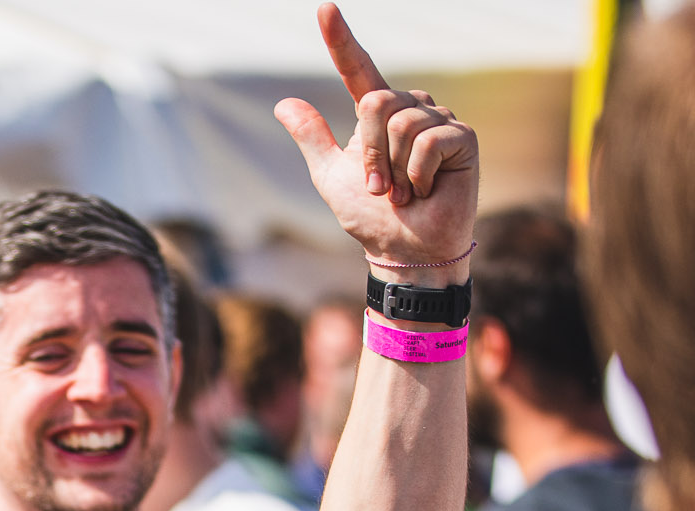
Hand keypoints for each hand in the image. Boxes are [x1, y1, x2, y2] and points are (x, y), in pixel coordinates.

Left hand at [275, 4, 477, 267]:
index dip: (341, 41)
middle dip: (368, 153)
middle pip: (375, 102)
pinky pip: (426, 140)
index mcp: (380, 116)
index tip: (324, 8)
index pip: (358, 70)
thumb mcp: (331, 176)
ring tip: (404, 193)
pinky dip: (417, 173)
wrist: (405, 250)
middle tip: (378, 188)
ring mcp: (441, 119)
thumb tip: (284, 103)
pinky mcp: (463, 137)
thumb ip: (313, 138)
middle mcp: (413, 109)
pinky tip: (426, 191)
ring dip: (392, 169)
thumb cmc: (372, 218)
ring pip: (400, 121)